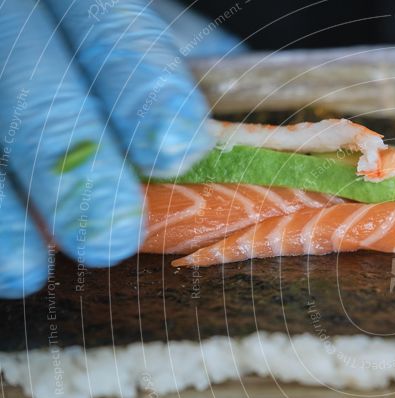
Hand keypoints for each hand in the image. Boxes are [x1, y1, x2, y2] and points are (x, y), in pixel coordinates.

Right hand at [0, 0, 216, 297]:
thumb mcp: (155, 35)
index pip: (116, 34)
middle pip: (39, 91)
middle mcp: (24, 22)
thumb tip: (262, 147)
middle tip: (110, 233)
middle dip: (75, 165)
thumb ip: (197, 77)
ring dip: (3, 209)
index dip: (145, 91)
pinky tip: (7, 260)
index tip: (177, 148)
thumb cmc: (108, 43)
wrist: (35, 22)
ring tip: (27, 269)